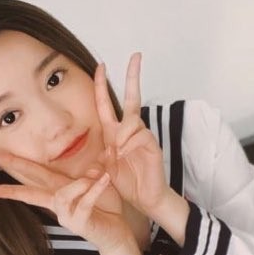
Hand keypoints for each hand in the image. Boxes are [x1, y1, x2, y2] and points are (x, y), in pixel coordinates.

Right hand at [0, 162, 135, 254]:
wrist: (118, 234)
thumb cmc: (106, 208)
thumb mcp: (98, 184)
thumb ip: (92, 172)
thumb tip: (92, 164)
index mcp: (59, 191)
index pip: (33, 177)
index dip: (14, 166)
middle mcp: (58, 204)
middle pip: (31, 189)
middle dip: (12, 175)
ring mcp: (68, 216)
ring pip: (60, 196)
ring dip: (78, 184)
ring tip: (98, 175)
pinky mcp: (82, 223)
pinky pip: (84, 204)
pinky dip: (94, 190)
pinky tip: (104, 179)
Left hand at [93, 53, 168, 216]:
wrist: (146, 199)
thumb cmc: (128, 183)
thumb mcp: (106, 169)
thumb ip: (102, 156)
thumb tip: (104, 151)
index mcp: (116, 133)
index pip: (108, 104)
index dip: (102, 86)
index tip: (101, 66)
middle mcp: (131, 131)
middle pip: (132, 98)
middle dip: (133, 76)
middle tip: (136, 55)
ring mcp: (143, 136)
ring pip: (132, 121)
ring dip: (121, 135)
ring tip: (117, 153)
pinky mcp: (152, 145)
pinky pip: (139, 136)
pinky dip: (128, 144)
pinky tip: (125, 155)